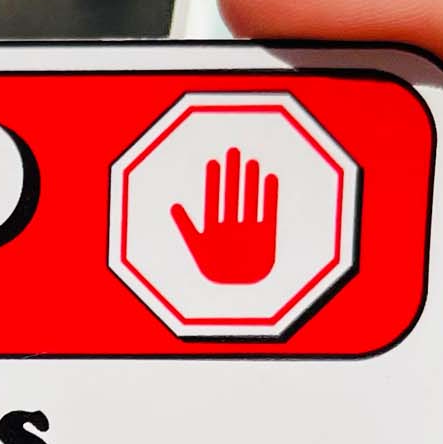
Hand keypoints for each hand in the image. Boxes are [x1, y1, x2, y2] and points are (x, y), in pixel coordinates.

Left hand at [171, 146, 278, 282]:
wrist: (238, 291)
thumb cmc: (215, 270)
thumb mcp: (197, 248)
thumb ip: (187, 227)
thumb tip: (174, 206)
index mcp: (214, 227)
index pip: (214, 198)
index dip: (214, 181)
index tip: (214, 162)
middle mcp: (232, 224)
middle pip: (232, 194)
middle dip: (232, 174)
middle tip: (233, 152)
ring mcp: (248, 228)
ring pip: (249, 200)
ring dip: (250, 182)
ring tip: (251, 162)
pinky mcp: (265, 235)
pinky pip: (267, 212)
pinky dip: (268, 197)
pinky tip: (269, 179)